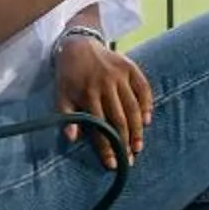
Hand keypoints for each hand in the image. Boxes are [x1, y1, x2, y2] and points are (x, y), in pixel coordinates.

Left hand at [56, 33, 154, 167]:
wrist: (79, 45)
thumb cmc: (69, 76)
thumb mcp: (61, 95)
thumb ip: (66, 117)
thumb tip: (71, 138)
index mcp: (87, 93)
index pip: (100, 127)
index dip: (106, 147)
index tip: (112, 164)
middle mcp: (105, 84)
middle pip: (119, 119)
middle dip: (124, 143)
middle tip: (129, 160)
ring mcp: (119, 75)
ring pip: (133, 107)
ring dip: (137, 130)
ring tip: (138, 147)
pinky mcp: (130, 67)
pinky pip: (143, 88)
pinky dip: (147, 105)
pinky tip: (147, 121)